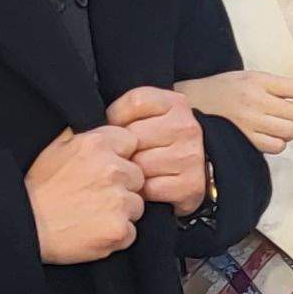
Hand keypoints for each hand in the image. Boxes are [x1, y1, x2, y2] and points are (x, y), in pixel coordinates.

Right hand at [25, 124, 148, 264]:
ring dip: (120, 211)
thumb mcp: (54, 146)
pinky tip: (93, 231)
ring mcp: (117, 201)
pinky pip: (131, 232)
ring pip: (136, 205)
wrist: (22, 225)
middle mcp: (112, 169)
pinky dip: (116, 235)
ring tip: (91, 214)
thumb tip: (101, 120)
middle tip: (93, 196)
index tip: (101, 170)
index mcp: (98, 144)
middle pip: (137, 176)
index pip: (131, 143)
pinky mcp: (119, 229)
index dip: (119, 157)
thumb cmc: (37, 187)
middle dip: (122, 186)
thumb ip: (82, 132)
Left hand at [106, 86, 208, 215]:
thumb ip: (126, 113)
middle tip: (125, 155)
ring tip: (135, 171)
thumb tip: (95, 126)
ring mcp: (190, 156)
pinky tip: (146, 186)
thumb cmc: (159, 141)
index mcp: (175, 103)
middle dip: (124, 149)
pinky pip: (150, 188)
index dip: (118, 117)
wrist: (197, 169)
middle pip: (133, 137)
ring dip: (131, 172)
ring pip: (139, 165)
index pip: (135, 102)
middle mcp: (186, 127)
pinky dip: (143, 191)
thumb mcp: (148, 116)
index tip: (119, 128)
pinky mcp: (190, 185)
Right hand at [180, 71, 292, 155]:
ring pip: (289, 132)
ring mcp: (250, 122)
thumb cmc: (222, 89)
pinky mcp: (245, 140)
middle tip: (287, 115)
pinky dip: (277, 143)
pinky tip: (267, 136)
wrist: (190, 104)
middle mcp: (256, 100)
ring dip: (288, 131)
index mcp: (259, 80)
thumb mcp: (248, 77)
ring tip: (276, 126)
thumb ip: (274, 86)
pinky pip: (276, 147)